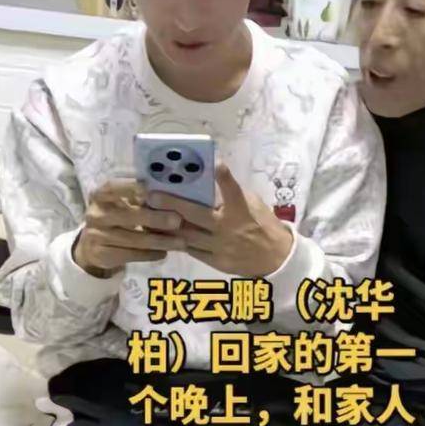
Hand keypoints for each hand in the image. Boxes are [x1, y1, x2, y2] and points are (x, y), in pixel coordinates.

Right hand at [73, 179, 181, 277]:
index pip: (112, 187)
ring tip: (180, 242)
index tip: (150, 188)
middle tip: (177, 221)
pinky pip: (130, 255)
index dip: (130, 187)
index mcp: (100, 196)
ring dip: (159, 241)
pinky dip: (150, 254)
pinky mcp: (102, 254)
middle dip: (154, 218)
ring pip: (133, 239)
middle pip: (127, 216)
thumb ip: (138, 200)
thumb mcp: (120, 204)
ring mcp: (97, 236)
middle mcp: (95, 214)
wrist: (92, 246)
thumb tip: (169, 197)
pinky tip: (164, 253)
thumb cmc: (115, 217)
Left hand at [146, 162, 292, 275]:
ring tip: (148, 216)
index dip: (225, 177)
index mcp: (241, 210)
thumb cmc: (263, 225)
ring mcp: (220, 247)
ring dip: (166, 225)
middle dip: (173, 204)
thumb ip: (232, 196)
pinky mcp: (216, 261)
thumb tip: (207, 184)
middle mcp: (228, 228)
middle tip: (152, 196)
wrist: (276, 259)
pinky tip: (162, 234)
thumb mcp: (253, 205)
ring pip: (187, 235)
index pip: (233, 191)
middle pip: (197, 215)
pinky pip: (191, 251)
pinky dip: (176, 242)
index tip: (216, 164)